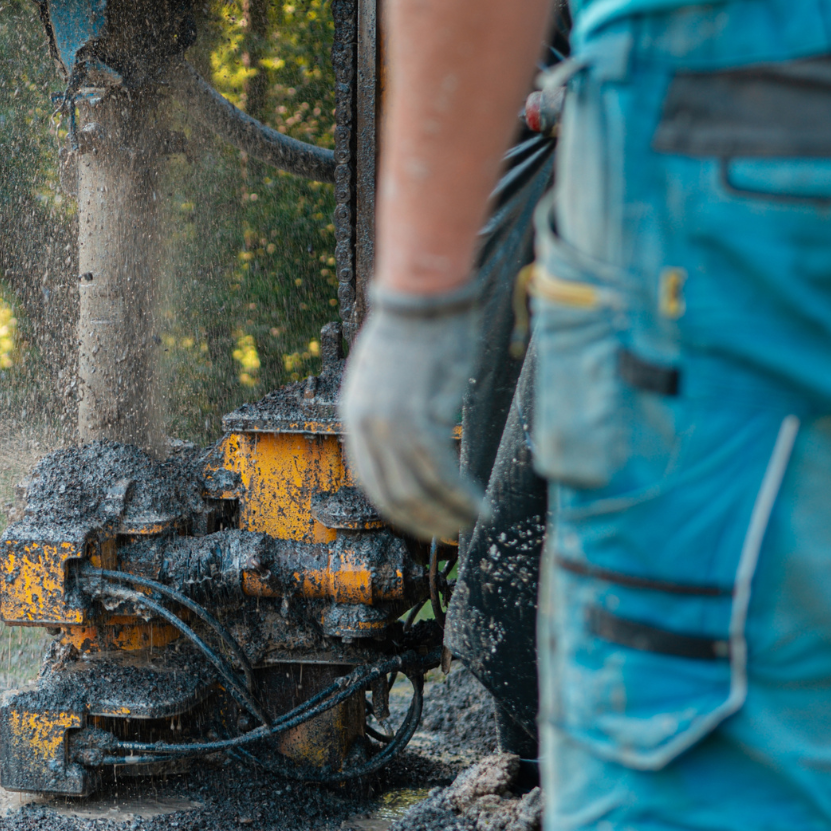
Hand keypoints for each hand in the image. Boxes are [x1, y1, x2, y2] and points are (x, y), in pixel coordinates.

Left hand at [339, 284, 485, 539]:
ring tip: (472, 522)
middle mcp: (364, 426)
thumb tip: (414, 445)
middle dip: (423, 521)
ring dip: (447, 514)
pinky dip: (461, 496)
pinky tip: (478, 505)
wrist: (422, 297)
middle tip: (451, 533)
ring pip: (418, 489)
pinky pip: (442, 473)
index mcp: (352, 416)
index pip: (369, 480)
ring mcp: (389, 424)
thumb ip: (390, 413)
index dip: (397, 508)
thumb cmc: (415, 330)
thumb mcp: (386, 378)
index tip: (423, 521)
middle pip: (392, 493)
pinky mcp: (420, 417)